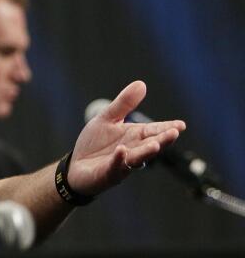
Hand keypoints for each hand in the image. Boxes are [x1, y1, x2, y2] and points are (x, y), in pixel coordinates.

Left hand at [66, 80, 185, 194]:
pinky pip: (115, 167)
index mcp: (135, 136)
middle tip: (174, 133)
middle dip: (162, 140)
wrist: (76, 166)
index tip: (181, 125)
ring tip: (155, 144)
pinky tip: (122, 151)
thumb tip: (142, 84)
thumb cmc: (95, 143)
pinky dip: (119, 159)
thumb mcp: (107, 118)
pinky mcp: (108, 173)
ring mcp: (122, 164)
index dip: (167, 128)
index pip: (154, 131)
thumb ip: (124, 104)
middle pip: (150, 145)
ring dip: (146, 152)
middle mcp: (133, 151)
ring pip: (137, 158)